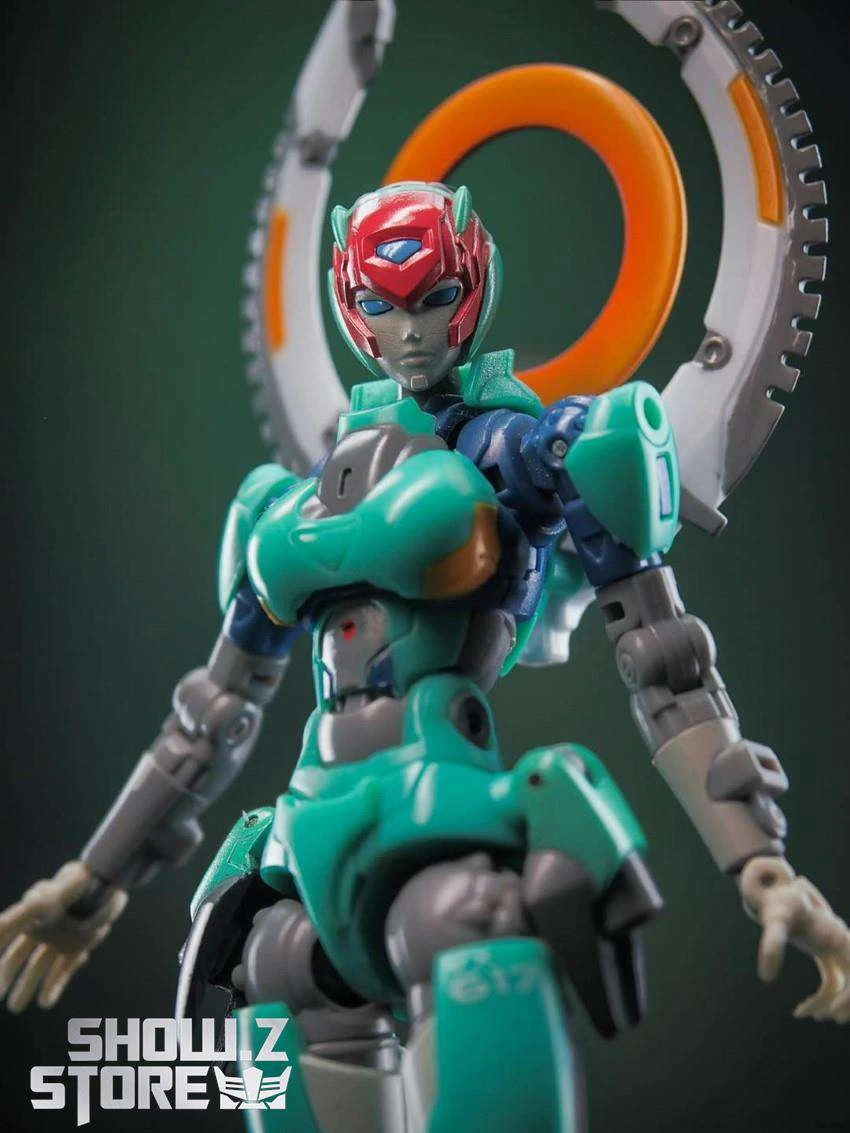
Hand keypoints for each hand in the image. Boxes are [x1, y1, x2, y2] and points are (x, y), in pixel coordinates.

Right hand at [0, 861, 126, 1011]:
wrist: (108, 881)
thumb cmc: (83, 881)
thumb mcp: (64, 889)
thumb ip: (40, 904)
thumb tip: (24, 907)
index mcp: (33, 912)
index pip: (6, 932)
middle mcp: (42, 927)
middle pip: (19, 955)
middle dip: (7, 976)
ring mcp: (59, 938)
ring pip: (39, 966)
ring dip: (27, 986)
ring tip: (16, 1007)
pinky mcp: (76, 946)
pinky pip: (63, 969)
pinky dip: (55, 985)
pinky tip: (46, 1003)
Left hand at [740, 856, 849, 1022]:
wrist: (773, 890)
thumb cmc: (777, 902)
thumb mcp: (775, 921)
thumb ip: (772, 944)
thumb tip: (767, 978)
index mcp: (839, 935)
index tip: (833, 1012)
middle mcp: (842, 942)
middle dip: (847, 1003)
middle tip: (827, 1018)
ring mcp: (835, 948)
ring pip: (845, 985)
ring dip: (832, 1004)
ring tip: (806, 1015)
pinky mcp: (825, 953)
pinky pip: (832, 982)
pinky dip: (820, 999)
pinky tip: (800, 1011)